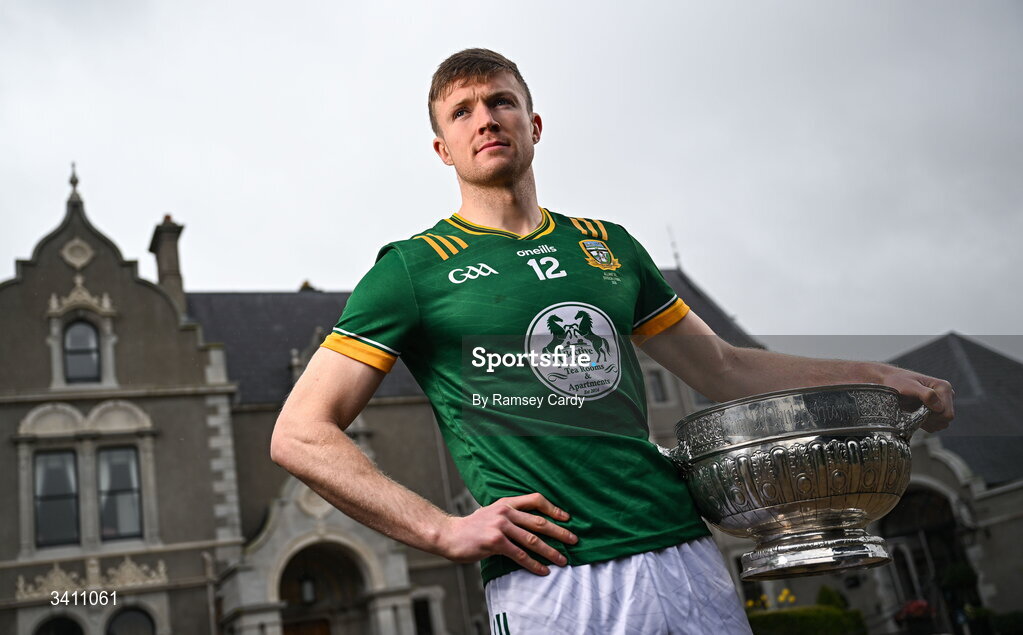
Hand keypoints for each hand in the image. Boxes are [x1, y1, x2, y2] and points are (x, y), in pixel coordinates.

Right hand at [435, 493, 577, 575]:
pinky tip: (543, 570)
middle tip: (574, 540)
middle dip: (560, 532)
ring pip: (533, 540)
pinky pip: (520, 555)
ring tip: (563, 560)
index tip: (567, 518)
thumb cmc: (472, 527)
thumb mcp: (492, 512)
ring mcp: (501, 526)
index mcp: (506, 502)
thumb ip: (510, 515)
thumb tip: (531, 525)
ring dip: (551, 551)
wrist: (449, 534)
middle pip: (539, 521)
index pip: (536, 500)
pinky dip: (534, 564)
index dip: (554, 508)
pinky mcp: (495, 542)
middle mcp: (505, 512)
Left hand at [878, 367, 954, 432]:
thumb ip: (926, 394)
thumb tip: (939, 407)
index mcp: (944, 388)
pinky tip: (915, 415)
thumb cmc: (898, 382)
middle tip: (915, 412)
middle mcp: (945, 396)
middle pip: (946, 419)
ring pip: (941, 424)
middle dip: (930, 419)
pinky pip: (935, 426)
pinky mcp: (935, 411)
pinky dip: (925, 424)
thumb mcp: (910, 386)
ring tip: (914, 412)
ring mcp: (941, 404)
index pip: (947, 413)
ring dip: (928, 422)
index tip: (919, 410)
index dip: (933, 416)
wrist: (889, 383)